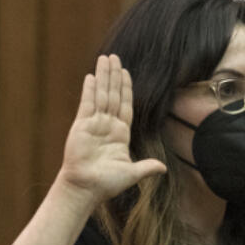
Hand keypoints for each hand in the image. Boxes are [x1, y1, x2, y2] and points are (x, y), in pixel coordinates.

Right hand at [59, 54, 165, 201]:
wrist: (86, 188)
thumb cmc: (107, 183)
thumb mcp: (131, 173)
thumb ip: (146, 167)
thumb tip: (163, 169)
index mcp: (120, 133)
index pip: (125, 105)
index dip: (126, 88)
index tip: (126, 72)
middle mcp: (107, 125)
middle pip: (113, 95)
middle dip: (114, 76)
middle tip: (115, 57)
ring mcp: (94, 124)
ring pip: (101, 95)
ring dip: (103, 76)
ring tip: (105, 58)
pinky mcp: (82, 125)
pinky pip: (87, 103)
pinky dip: (90, 90)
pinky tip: (92, 76)